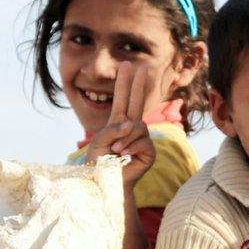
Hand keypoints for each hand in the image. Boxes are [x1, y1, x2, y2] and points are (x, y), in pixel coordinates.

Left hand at [85, 63, 161, 187]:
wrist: (106, 183)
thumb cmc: (100, 163)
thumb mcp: (99, 142)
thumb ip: (113, 129)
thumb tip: (132, 124)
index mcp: (118, 123)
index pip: (122, 99)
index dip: (125, 83)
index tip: (128, 65)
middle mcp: (132, 128)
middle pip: (137, 102)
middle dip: (139, 85)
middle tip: (143, 67)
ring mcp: (142, 139)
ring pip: (138, 126)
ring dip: (125, 138)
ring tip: (116, 150)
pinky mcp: (149, 151)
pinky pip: (142, 141)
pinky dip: (131, 147)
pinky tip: (124, 156)